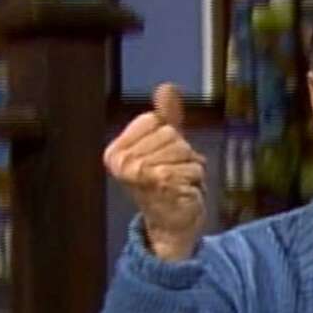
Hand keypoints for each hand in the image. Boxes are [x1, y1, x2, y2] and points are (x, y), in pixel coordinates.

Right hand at [104, 83, 207, 260]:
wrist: (171, 225)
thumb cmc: (166, 186)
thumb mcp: (164, 147)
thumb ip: (166, 116)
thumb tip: (167, 86)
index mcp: (115, 151)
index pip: (155, 120)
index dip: (168, 139)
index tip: (160, 161)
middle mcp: (122, 161)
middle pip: (171, 134)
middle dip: (181, 154)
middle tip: (171, 176)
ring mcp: (140, 172)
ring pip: (184, 149)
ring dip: (189, 168)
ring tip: (177, 184)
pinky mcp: (161, 181)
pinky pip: (193, 165)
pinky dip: (196, 178)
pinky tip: (184, 191)